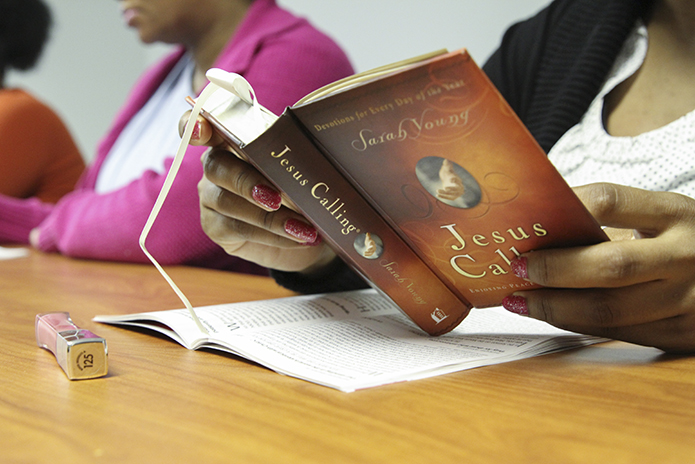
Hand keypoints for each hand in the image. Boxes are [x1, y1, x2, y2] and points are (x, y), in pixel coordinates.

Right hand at [183, 113, 335, 272]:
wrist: (306, 230)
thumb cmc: (302, 188)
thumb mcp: (305, 165)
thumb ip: (300, 142)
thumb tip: (311, 120)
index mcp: (235, 138)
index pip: (205, 125)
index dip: (194, 124)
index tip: (201, 131)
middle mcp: (217, 164)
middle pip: (216, 166)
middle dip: (246, 181)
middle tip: (277, 198)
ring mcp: (211, 196)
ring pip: (227, 202)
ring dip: (268, 217)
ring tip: (302, 227)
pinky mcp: (215, 227)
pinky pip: (238, 229)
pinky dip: (272, 235)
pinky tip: (298, 238)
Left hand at [436, 159, 464, 200]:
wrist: (449, 182)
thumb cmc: (448, 175)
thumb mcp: (447, 170)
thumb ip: (446, 165)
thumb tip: (445, 160)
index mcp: (458, 180)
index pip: (458, 180)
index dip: (455, 180)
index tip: (451, 180)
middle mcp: (459, 187)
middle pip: (456, 188)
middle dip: (451, 189)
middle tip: (445, 188)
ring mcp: (457, 193)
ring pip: (451, 194)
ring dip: (444, 193)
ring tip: (437, 190)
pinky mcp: (453, 197)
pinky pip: (448, 198)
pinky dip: (443, 196)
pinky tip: (437, 195)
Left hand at [502, 183, 694, 352]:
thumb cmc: (685, 241)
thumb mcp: (661, 218)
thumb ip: (612, 222)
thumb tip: (537, 230)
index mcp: (677, 214)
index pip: (610, 202)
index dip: (562, 211)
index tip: (528, 223)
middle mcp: (688, 256)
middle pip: (609, 266)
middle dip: (554, 269)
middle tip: (516, 268)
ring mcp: (689, 300)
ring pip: (609, 310)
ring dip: (555, 307)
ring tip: (520, 300)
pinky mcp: (683, 335)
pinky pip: (618, 333)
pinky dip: (576, 324)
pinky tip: (551, 314)